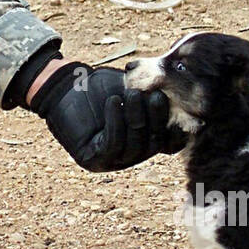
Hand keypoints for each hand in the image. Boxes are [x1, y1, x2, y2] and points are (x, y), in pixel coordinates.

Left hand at [29, 60, 185, 171]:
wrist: (65, 88)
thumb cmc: (100, 88)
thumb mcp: (132, 89)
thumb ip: (154, 96)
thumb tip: (180, 95)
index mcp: (144, 140)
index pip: (168, 144)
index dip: (178, 133)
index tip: (184, 112)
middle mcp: (131, 154)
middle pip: (152, 144)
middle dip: (155, 119)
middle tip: (154, 95)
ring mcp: (112, 161)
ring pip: (134, 146)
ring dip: (136, 119)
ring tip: (132, 94)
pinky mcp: (93, 159)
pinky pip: (112, 145)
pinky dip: (115, 122)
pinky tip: (114, 102)